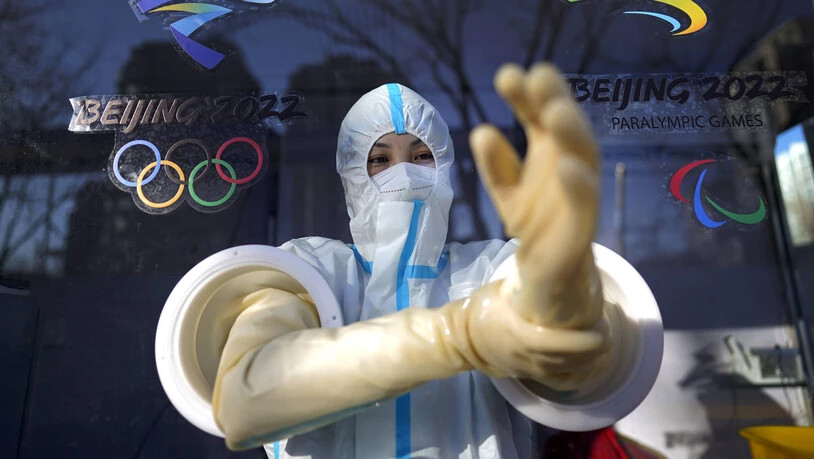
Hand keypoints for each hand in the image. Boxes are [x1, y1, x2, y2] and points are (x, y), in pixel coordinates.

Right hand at [449, 280, 609, 390]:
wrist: (460, 339)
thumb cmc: (480, 309)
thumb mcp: (500, 290)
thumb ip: (526, 281)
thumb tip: (555, 260)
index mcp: (518, 335)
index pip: (555, 344)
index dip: (582, 340)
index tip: (600, 324)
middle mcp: (527, 356)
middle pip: (568, 359)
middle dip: (594, 347)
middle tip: (607, 328)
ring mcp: (529, 369)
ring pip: (567, 371)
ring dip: (591, 360)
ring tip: (604, 343)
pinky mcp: (530, 376)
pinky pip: (560, 382)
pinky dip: (580, 376)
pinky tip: (593, 365)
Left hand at [469, 63, 601, 328]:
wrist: (550, 277)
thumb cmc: (534, 224)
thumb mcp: (507, 192)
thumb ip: (496, 166)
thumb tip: (483, 132)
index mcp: (549, 152)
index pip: (540, 116)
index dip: (527, 95)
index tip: (509, 76)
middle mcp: (569, 166)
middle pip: (567, 128)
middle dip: (555, 101)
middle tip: (540, 76)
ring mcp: (579, 196)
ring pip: (584, 158)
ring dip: (572, 134)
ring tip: (555, 111)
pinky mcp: (582, 229)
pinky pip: (585, 204)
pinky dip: (579, 185)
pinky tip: (567, 166)